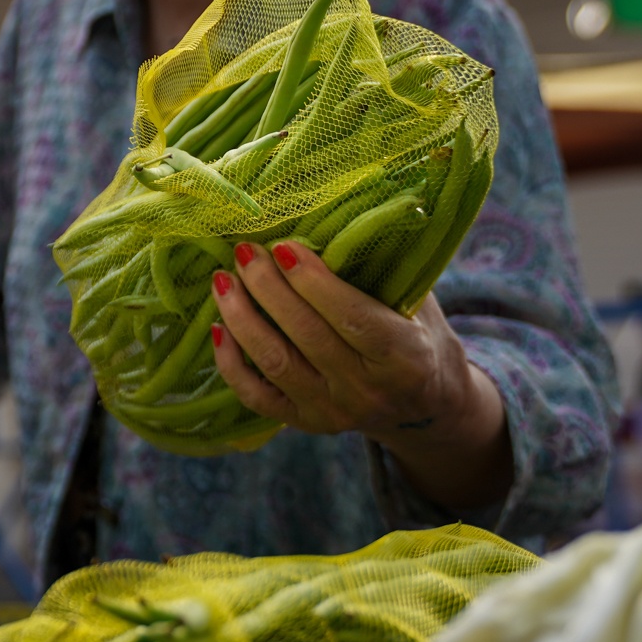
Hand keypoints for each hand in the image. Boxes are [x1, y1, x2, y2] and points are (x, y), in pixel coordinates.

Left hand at [209, 240, 511, 510]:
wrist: (425, 405)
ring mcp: (333, 412)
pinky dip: (231, 362)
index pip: (355, 319)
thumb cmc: (417, 333)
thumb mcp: (418, 302)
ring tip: (223, 279)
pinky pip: (257, 397)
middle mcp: (367, 390)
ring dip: (242, 318)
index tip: (284, 246)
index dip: (315, 283)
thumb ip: (382, 270)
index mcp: (405, 358)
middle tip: (244, 251)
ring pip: (276, 364)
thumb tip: (330, 219)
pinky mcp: (304, 422)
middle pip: (307, 337)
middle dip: (268, 289)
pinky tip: (216, 326)